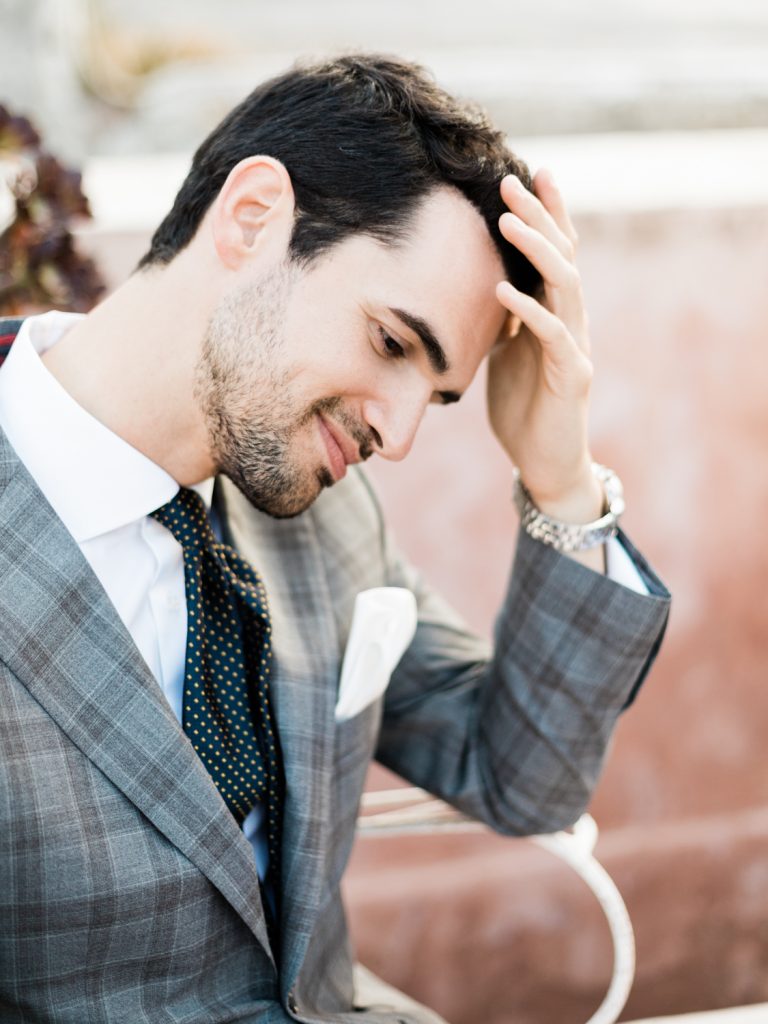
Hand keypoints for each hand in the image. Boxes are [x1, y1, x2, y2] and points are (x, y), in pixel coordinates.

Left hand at [487, 169, 602, 525]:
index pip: (556, 253)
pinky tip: (502, 290)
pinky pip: (552, 334)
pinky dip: (527, 310)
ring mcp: (574, 346)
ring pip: (564, 284)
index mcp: (555, 313)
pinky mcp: (571, 376)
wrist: (544, 462)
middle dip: (539, 215)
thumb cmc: (524, 407)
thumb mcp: (505, 354)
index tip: (526, 174)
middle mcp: (571, 321)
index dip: (546, 213)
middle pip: (562, 255)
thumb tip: (476, 287)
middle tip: (513, 179)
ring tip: (507, 219)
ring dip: (536, 249)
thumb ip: (500, 320)